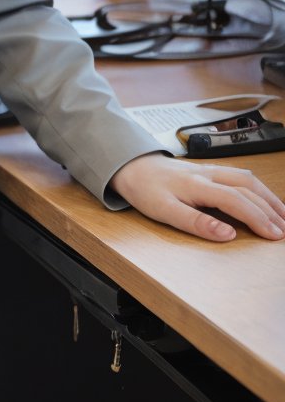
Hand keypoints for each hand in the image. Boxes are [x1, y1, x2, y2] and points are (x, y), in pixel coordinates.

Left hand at [108, 151, 284, 241]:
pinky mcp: (210, 170)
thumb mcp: (164, 211)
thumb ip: (195, 223)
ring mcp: (211, 170)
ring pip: (248, 179)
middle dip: (271, 209)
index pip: (238, 201)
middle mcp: (209, 174)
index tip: (274, 235)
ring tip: (284, 215)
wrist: (131, 166)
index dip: (259, 218)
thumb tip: (227, 234)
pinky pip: (242, 176)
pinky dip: (258, 188)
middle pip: (249, 188)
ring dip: (269, 197)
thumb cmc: (146, 189)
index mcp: (199, 184)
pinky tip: (264, 197)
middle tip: (284, 230)